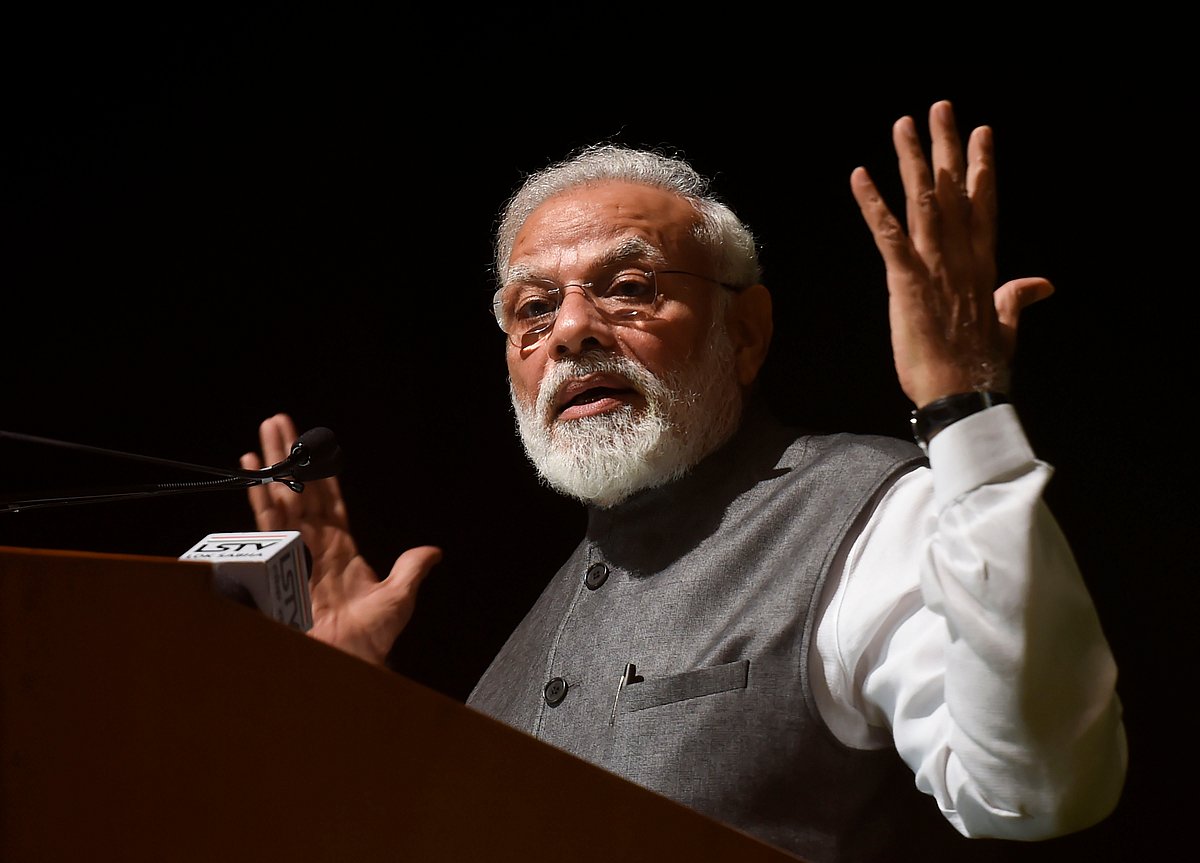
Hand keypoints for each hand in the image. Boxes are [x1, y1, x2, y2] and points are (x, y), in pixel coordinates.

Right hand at [241, 413, 440, 664]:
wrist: (349, 663)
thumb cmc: (372, 639)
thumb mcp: (399, 598)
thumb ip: (411, 571)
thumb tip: (433, 551)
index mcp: (341, 550)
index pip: (330, 502)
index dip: (322, 475)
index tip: (313, 444)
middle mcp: (316, 546)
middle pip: (302, 491)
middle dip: (291, 456)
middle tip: (278, 421)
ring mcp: (298, 552)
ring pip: (284, 500)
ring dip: (275, 466)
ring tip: (265, 433)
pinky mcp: (282, 563)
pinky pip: (271, 525)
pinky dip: (262, 499)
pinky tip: (253, 473)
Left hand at [850, 100, 1053, 407]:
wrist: (963, 398)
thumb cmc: (982, 369)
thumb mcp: (1006, 328)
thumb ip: (1018, 298)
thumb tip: (1043, 283)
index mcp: (983, 268)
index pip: (983, 207)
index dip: (982, 168)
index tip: (982, 133)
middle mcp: (961, 259)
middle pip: (955, 192)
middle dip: (946, 148)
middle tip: (941, 108)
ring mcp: (934, 269)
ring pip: (923, 203)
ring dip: (911, 162)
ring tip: (904, 125)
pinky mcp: (907, 284)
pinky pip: (888, 236)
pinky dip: (873, 206)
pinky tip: (861, 177)